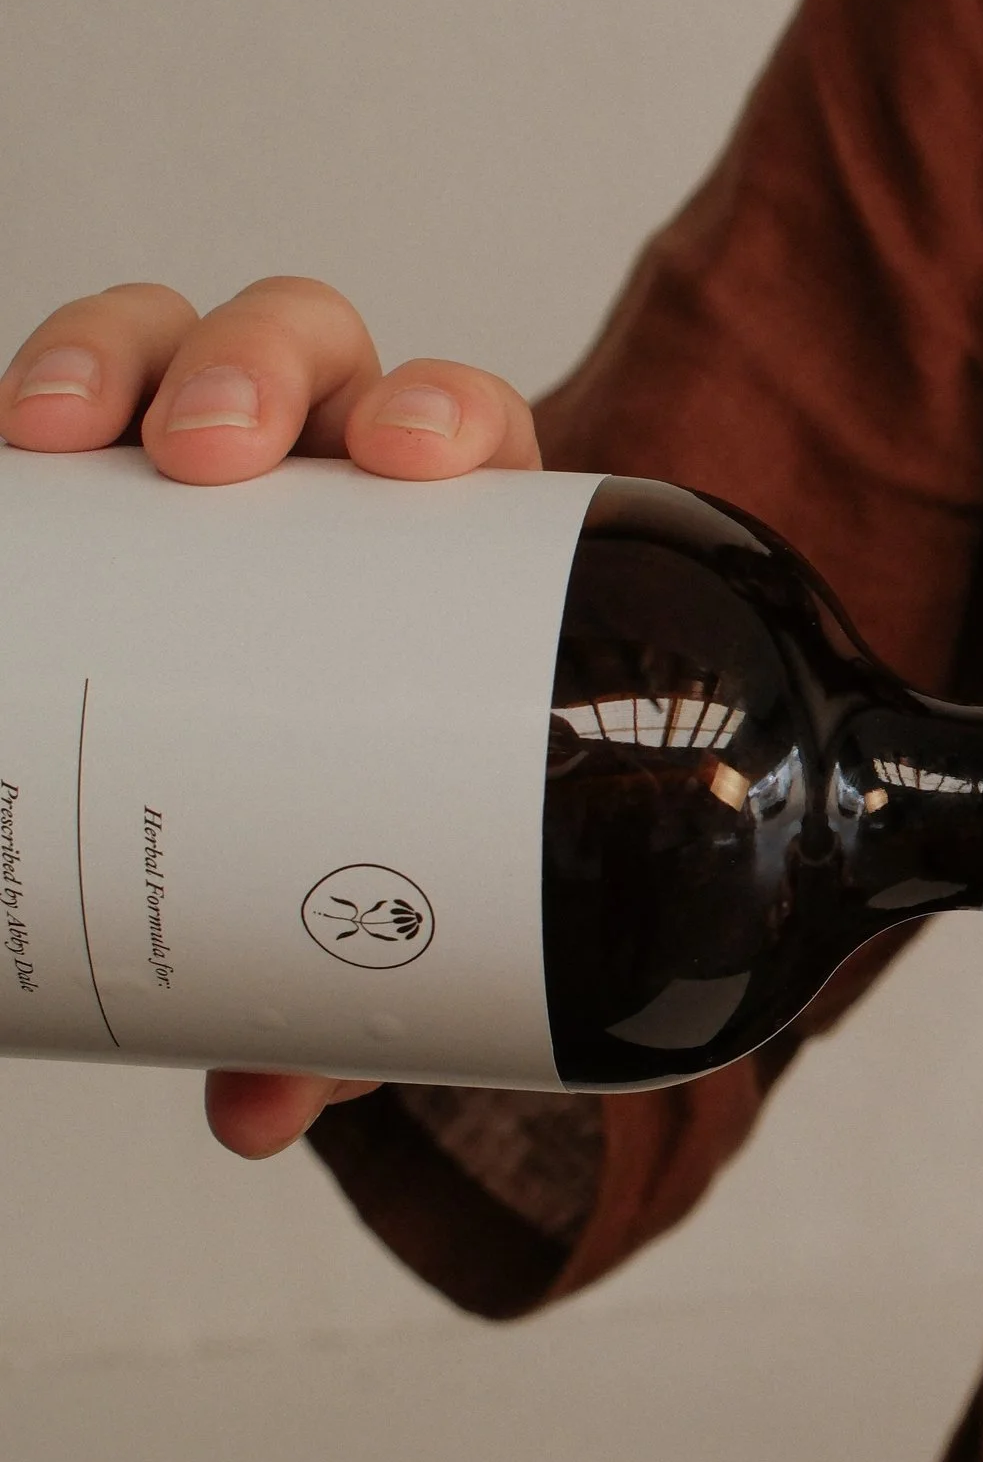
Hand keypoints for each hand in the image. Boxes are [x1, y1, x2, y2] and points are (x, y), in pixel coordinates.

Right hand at [0, 274, 539, 1156]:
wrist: (324, 787)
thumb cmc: (373, 814)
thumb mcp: (373, 905)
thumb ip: (336, 1009)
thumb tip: (252, 1119)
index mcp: (436, 539)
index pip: (459, 423)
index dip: (437, 411)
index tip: (414, 458)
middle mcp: (322, 470)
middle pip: (309, 349)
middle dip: (258, 367)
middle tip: (215, 452)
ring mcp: (202, 461)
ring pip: (166, 342)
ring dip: (117, 357)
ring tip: (66, 428)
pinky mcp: (100, 485)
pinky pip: (59, 403)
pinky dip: (32, 390)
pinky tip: (3, 440)